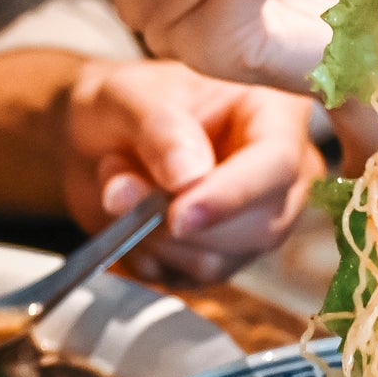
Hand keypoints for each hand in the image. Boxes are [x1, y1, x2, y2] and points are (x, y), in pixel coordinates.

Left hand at [62, 56, 319, 281]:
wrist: (98, 135)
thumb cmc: (126, 100)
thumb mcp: (131, 96)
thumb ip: (161, 129)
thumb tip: (190, 176)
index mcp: (274, 114)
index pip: (278, 164)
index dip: (231, 195)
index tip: (178, 215)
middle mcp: (279, 174)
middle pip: (261, 227)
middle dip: (181, 222)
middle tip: (121, 186)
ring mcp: (255, 222)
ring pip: (219, 261)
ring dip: (152, 235)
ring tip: (120, 185)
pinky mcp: (222, 257)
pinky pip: (188, 280)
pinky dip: (145, 256)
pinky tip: (128, 219)